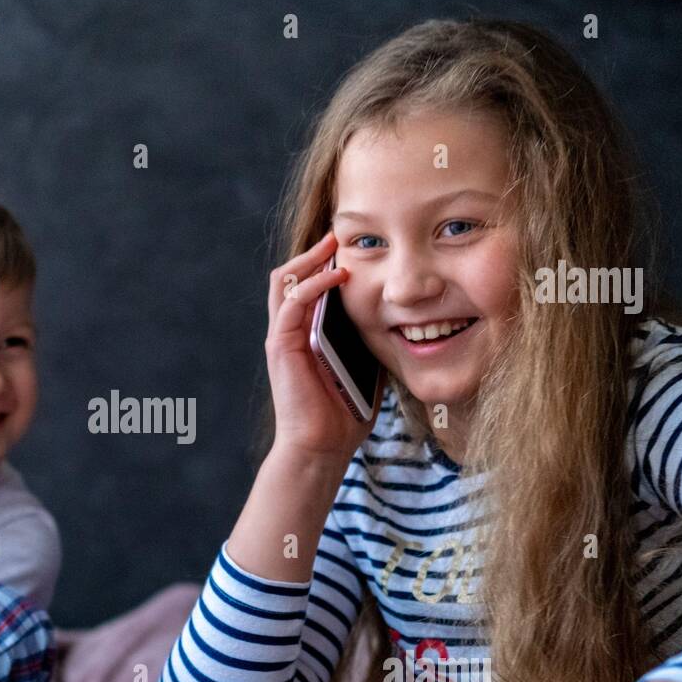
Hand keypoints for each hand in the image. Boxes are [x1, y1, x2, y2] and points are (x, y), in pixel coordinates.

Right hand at [266, 231, 385, 460]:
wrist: (322, 447)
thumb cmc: (344, 414)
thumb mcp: (366, 367)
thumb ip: (371, 341)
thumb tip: (401, 320)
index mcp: (306, 333)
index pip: (307, 285)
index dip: (324, 262)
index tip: (354, 246)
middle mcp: (289, 330)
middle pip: (291, 275)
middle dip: (314, 251)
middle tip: (341, 234)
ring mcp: (282, 336)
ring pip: (284, 281)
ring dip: (309, 259)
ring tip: (335, 245)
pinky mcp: (280, 346)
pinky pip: (291, 303)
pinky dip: (312, 285)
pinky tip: (336, 277)